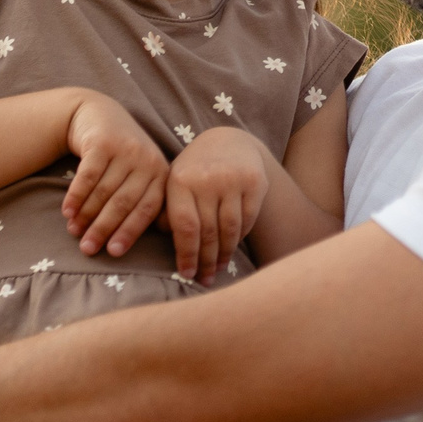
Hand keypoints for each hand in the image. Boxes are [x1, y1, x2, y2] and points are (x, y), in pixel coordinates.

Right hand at [60, 93, 169, 257]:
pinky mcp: (102, 142)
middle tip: (88, 249)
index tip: (114, 253)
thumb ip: (141, 201)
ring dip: (86, 215)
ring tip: (74, 232)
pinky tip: (67, 212)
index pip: (146, 210)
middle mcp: (147, 161)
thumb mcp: (139, 174)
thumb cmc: (121, 156)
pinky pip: (87, 177)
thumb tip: (127, 243)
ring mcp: (125, 149)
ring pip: (104, 192)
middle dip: (103, 229)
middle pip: (123, 203)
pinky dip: (76, 197)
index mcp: (161, 174)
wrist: (99, 114)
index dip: (129, 232)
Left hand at [164, 127, 273, 282]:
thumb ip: (167, 212)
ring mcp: (232, 180)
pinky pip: (247, 220)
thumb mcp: (174, 184)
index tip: (187, 274)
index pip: (185, 227)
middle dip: (206, 260)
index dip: (187, 254)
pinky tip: (232, 248)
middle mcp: (206, 179)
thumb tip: (170, 244)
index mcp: (180, 181)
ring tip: (219, 268)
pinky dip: (239, 238)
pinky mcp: (255, 182)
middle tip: (204, 279)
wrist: (228, 142)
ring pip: (230, 229)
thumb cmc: (194, 172)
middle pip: (208, 232)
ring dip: (224, 254)